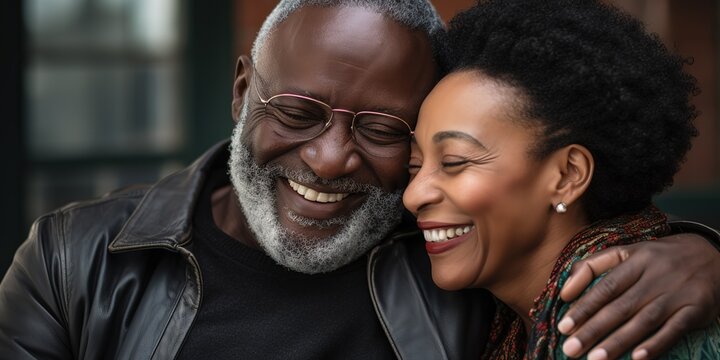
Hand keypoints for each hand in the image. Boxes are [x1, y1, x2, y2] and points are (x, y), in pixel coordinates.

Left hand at [557, 233, 719, 359]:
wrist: (711, 254)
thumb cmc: (657, 258)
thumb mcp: (626, 252)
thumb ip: (592, 266)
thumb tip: (565, 290)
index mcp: (636, 259)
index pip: (605, 286)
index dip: (584, 307)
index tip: (564, 326)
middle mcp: (656, 275)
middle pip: (621, 306)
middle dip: (593, 329)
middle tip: (571, 349)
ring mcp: (677, 292)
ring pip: (644, 320)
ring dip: (619, 341)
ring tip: (595, 358)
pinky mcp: (697, 308)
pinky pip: (674, 329)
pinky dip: (656, 344)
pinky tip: (637, 357)